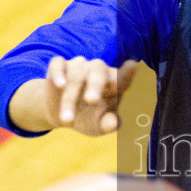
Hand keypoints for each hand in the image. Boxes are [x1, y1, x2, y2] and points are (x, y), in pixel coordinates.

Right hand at [17, 56, 139, 135]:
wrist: (62, 116)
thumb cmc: (88, 119)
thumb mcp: (99, 126)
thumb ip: (109, 125)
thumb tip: (113, 123)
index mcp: (113, 84)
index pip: (122, 77)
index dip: (127, 72)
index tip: (132, 65)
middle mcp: (97, 70)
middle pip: (99, 72)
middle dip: (95, 86)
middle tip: (91, 100)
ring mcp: (78, 66)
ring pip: (75, 76)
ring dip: (70, 98)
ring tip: (67, 119)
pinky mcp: (59, 66)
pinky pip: (58, 64)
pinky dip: (58, 73)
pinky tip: (60, 85)